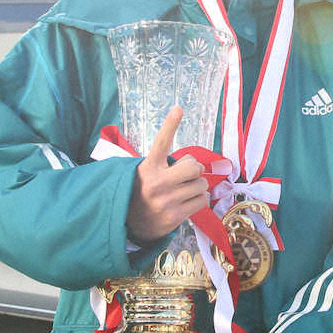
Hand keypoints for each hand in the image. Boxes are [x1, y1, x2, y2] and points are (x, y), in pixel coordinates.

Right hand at [125, 106, 209, 241]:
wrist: (129, 223)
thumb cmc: (143, 192)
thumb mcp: (146, 173)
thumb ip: (166, 165)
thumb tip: (196, 165)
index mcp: (148, 168)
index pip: (161, 142)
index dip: (170, 124)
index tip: (179, 108)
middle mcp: (157, 182)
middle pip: (194, 166)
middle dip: (195, 170)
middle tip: (186, 176)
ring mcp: (166, 200)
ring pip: (201, 184)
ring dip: (197, 186)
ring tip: (184, 191)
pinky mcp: (175, 216)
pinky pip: (203, 200)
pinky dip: (199, 199)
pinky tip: (187, 202)